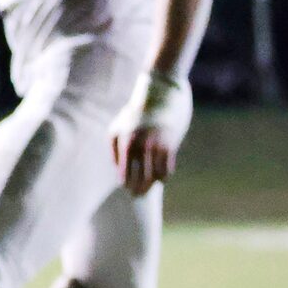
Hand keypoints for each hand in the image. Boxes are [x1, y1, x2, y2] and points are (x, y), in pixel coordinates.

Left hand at [113, 71, 190, 195]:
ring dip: (152, 183)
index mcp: (125, 142)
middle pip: (140, 178)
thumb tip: (118, 170)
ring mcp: (157, 146)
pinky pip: (167, 169)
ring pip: (155, 176)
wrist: (161, 92)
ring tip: (150, 187)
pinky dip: (164, 175)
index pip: (125, 173)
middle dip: (139, 188)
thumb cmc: (137, 111)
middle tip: (138, 195)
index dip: (127, 184)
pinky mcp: (171, 144)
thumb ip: (116, 148)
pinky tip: (162, 176)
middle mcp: (140, 146)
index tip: (128, 189)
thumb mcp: (119, 126)